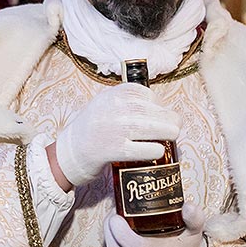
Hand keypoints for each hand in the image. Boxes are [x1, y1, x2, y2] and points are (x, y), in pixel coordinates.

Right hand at [55, 83, 180, 186]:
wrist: (69, 152)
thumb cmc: (93, 129)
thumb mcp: (104, 105)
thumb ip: (127, 102)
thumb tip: (161, 109)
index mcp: (111, 95)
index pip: (144, 94)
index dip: (158, 103)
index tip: (161, 111)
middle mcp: (112, 109)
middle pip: (152, 110)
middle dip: (170, 118)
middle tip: (176, 126)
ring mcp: (113, 129)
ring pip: (151, 128)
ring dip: (168, 132)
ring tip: (172, 136)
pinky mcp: (114, 150)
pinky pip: (143, 149)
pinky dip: (155, 150)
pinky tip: (157, 151)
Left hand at [103, 203, 206, 246]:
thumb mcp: (195, 232)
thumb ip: (195, 218)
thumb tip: (188, 206)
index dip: (122, 231)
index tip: (117, 214)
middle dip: (110, 225)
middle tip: (116, 208)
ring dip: (109, 231)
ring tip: (116, 215)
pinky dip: (112, 239)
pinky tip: (117, 227)